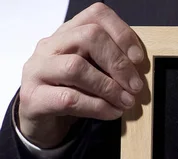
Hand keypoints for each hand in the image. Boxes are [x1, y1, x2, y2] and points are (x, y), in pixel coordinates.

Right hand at [18, 2, 143, 147]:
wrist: (40, 120)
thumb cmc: (71, 91)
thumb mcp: (93, 72)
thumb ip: (111, 64)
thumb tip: (140, 71)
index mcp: (68, 34)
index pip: (97, 15)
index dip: (122, 34)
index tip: (138, 59)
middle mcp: (50, 46)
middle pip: (88, 36)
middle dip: (118, 63)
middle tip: (135, 86)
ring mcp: (38, 70)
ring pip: (76, 67)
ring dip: (109, 87)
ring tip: (126, 102)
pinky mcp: (34, 98)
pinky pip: (69, 99)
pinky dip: (97, 107)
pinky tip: (112, 113)